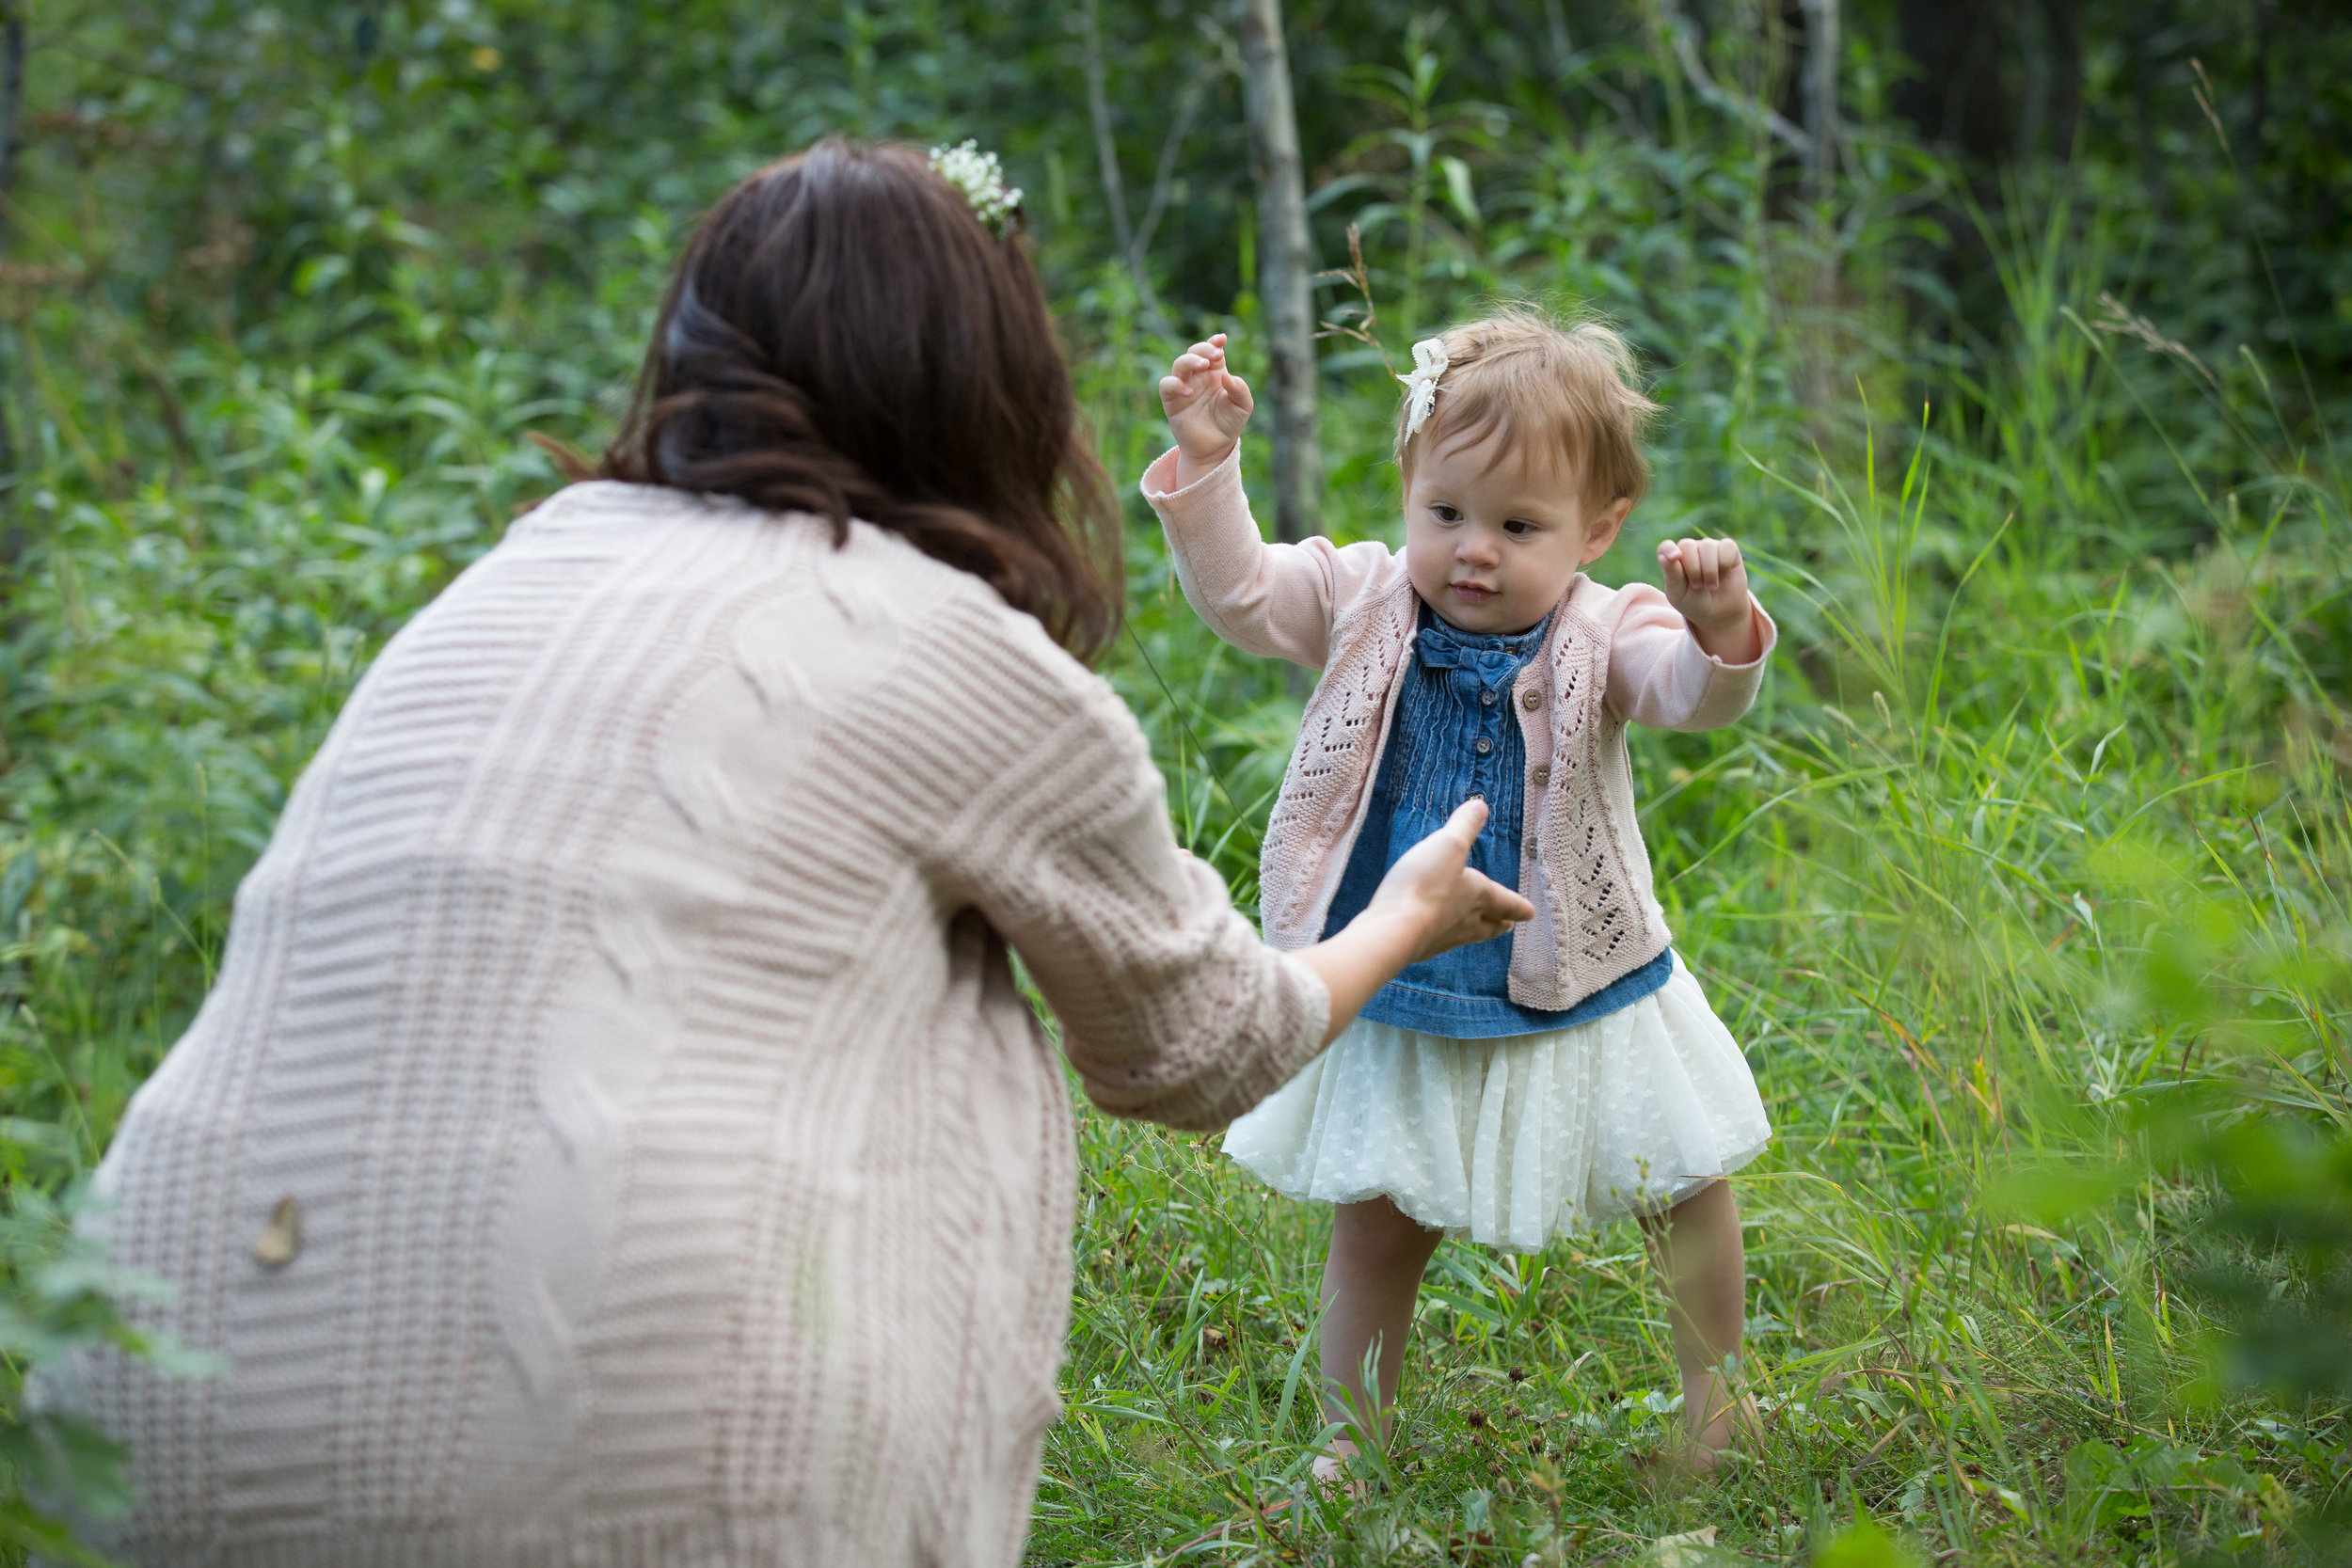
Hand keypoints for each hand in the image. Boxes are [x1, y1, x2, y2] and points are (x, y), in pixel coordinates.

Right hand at [1159, 333, 1253, 486]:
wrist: (1215, 449)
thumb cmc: (1229, 424)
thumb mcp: (1243, 406)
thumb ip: (1240, 389)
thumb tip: (1226, 376)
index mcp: (1216, 373)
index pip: (1212, 351)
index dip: (1214, 342)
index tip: (1222, 339)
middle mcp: (1198, 377)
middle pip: (1194, 352)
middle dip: (1203, 349)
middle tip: (1215, 356)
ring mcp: (1184, 387)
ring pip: (1180, 364)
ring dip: (1190, 360)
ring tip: (1203, 365)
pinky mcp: (1172, 401)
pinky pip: (1167, 385)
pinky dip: (1175, 384)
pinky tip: (1188, 391)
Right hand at [1292, 800, 1536, 1046]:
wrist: (1394, 930)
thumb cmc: (1425, 885)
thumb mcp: (1447, 845)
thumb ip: (1464, 826)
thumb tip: (1482, 806)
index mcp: (1479, 896)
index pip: (1506, 902)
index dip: (1519, 906)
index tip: (1530, 913)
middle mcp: (1466, 922)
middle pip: (1489, 926)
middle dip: (1499, 924)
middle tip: (1507, 926)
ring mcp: (1443, 939)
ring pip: (1465, 937)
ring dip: (1474, 933)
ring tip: (1476, 931)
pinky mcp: (1419, 949)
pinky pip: (1436, 941)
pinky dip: (1441, 937)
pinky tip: (1434, 935)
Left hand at [1658, 537, 1761, 663]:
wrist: (1720, 616)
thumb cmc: (1695, 606)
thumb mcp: (1679, 594)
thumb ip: (1672, 573)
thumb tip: (1669, 552)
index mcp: (1674, 560)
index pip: (1667, 547)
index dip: (1670, 553)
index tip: (1674, 561)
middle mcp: (1691, 551)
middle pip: (1688, 547)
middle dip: (1693, 571)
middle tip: (1698, 588)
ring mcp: (1710, 550)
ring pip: (1706, 547)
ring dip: (1708, 571)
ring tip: (1710, 587)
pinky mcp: (1729, 551)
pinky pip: (1726, 547)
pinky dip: (1724, 564)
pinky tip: (1722, 578)